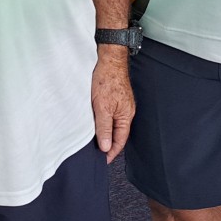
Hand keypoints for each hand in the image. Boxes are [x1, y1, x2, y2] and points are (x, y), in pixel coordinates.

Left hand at [91, 47, 134, 162]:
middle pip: (118, 133)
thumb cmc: (107, 80)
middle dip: (109, 144)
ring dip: (106, 133)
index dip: (111, 152)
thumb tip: (106, 146)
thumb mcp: (102, 107)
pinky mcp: (115, 98)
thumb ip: (104, 128)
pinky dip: (104, 122)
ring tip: (95, 141)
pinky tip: (96, 123)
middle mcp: (126, 112)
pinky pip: (111, 115)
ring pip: (114, 124)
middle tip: (97, 154)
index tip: (103, 160)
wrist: (109, 59)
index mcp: (126, 116)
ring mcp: (121, 104)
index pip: (120, 141)